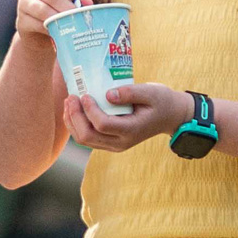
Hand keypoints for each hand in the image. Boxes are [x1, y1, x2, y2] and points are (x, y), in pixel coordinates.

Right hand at [10, 0, 81, 44]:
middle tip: (75, 15)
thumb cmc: (57, 10)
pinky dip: (48, 28)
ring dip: (57, 17)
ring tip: (68, 24)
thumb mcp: (68, 2)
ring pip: (42, 9)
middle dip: (65, 5)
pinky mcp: (22, 19)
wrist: (38, 31)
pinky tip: (56, 32)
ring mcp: (25, 2)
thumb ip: (77, 1)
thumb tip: (88, 3)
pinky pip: (36, 24)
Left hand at [65, 79, 188, 148]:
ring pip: (84, 139)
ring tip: (68, 101)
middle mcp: (120, 142)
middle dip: (74, 117)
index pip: (102, 125)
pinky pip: (87, 138)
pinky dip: (76, 124)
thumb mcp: (151, 92)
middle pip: (88, 136)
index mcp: (131, 131)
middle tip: (71, 97)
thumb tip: (107, 94)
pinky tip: (73, 109)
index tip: (85, 94)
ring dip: (72, 121)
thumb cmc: (161, 101)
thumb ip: (130, 92)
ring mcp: (113, 145)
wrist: (169, 116)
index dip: (89, 110)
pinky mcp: (109, 142)